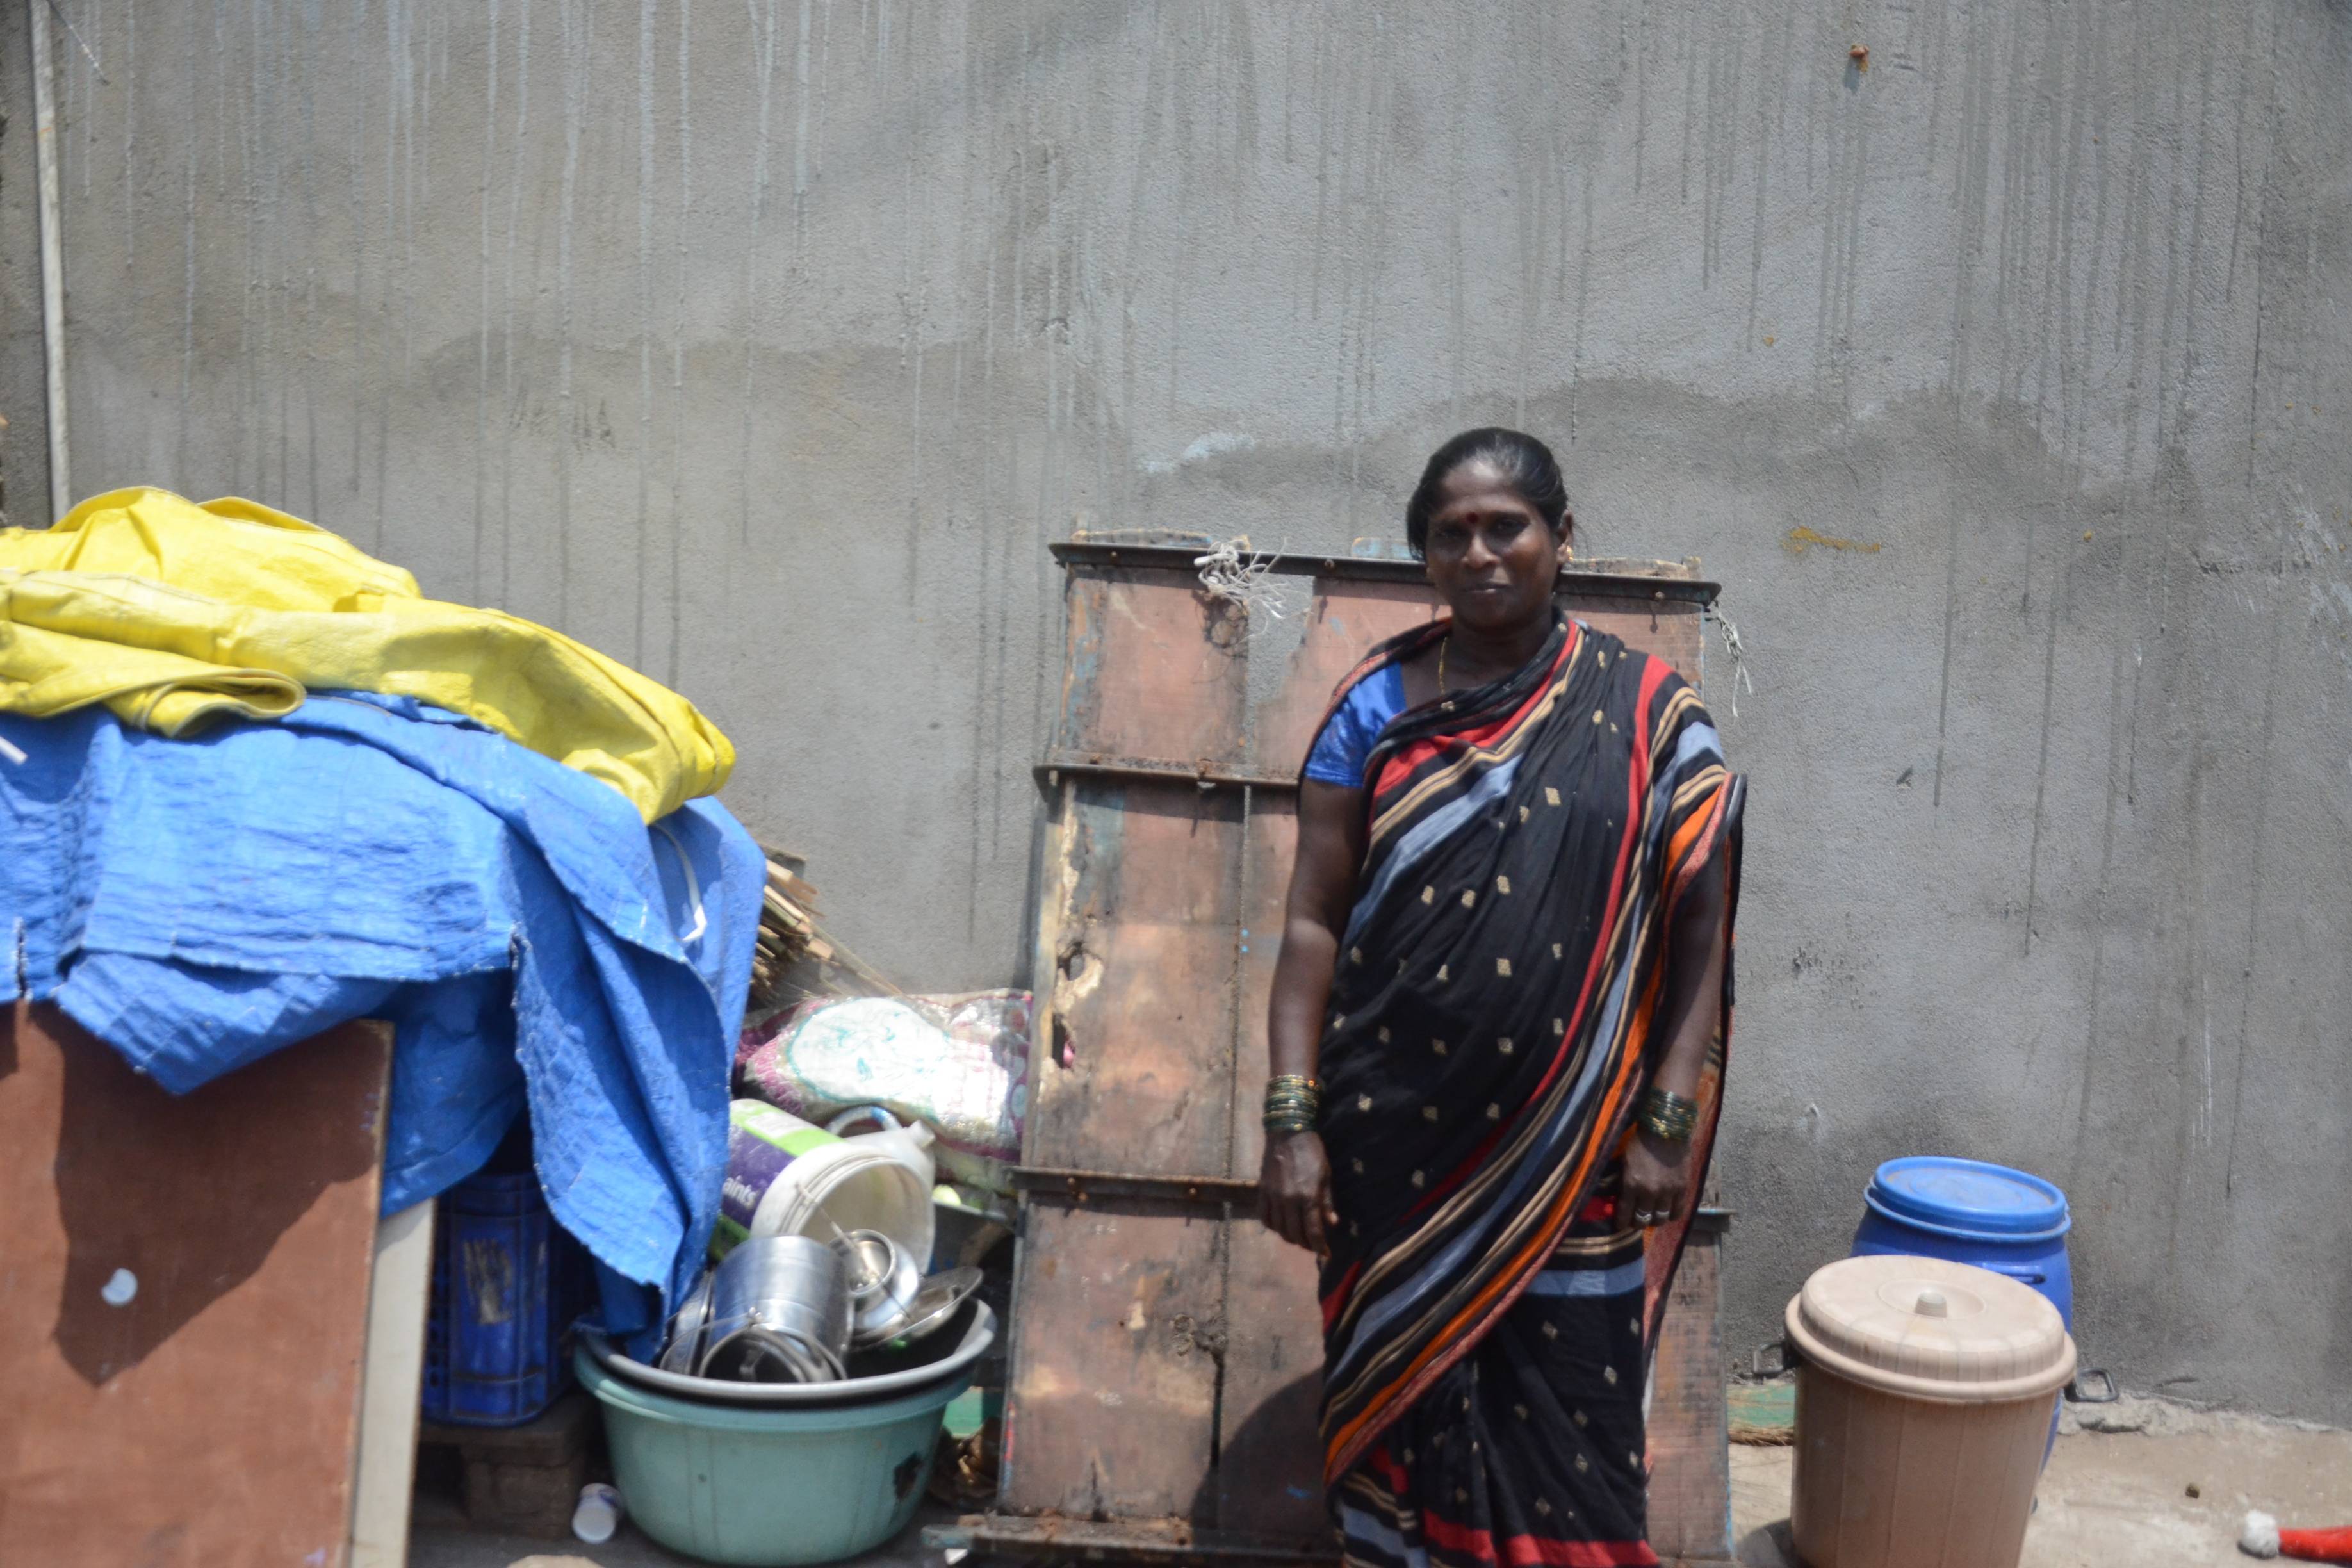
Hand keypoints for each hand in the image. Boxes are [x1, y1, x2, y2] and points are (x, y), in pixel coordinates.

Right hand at [1258, 1130, 1337, 1256]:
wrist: (1287, 1132)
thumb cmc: (1312, 1152)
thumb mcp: (1326, 1176)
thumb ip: (1327, 1202)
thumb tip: (1332, 1223)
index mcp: (1308, 1197)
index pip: (1313, 1232)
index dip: (1320, 1247)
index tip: (1326, 1254)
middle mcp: (1288, 1201)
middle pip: (1295, 1235)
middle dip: (1305, 1244)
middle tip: (1313, 1243)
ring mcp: (1273, 1197)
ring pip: (1279, 1229)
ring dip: (1290, 1237)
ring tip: (1298, 1235)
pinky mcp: (1262, 1191)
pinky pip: (1264, 1217)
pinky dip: (1273, 1226)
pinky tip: (1281, 1224)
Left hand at [1622, 1129, 1691, 1228]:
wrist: (1665, 1129)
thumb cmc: (1640, 1142)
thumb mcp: (1624, 1162)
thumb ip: (1623, 1182)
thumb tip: (1620, 1198)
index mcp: (1631, 1184)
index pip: (1625, 1213)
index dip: (1621, 1222)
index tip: (1620, 1224)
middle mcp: (1649, 1192)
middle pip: (1643, 1220)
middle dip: (1638, 1223)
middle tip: (1636, 1221)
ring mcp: (1668, 1192)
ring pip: (1661, 1219)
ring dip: (1655, 1220)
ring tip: (1652, 1217)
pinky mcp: (1683, 1189)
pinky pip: (1678, 1212)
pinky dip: (1672, 1215)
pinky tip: (1668, 1212)